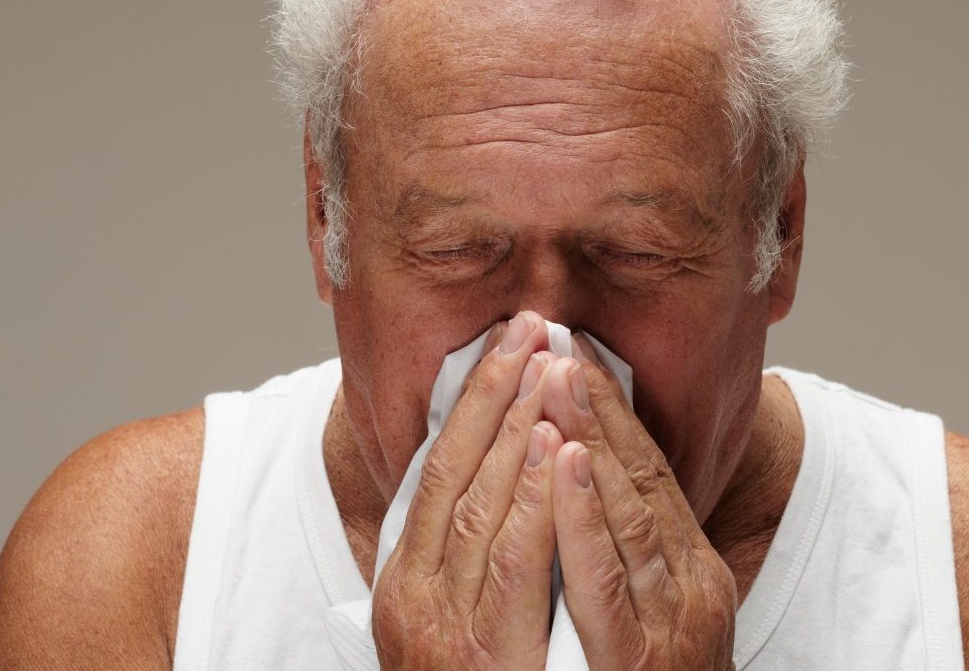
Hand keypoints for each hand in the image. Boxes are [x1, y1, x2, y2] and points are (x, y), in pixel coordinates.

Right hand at [372, 311, 568, 670]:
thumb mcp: (458, 611)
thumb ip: (469, 546)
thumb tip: (497, 460)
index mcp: (403, 583)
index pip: (436, 469)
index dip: (470, 401)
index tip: (503, 343)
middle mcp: (415, 604)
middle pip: (458, 476)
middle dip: (498, 396)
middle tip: (532, 329)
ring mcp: (453, 634)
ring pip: (486, 510)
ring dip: (521, 432)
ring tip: (550, 368)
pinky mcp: (492, 660)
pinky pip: (518, 565)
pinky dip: (541, 501)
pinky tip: (565, 451)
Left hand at [540, 335, 738, 670]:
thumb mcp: (655, 615)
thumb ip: (631, 556)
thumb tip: (588, 485)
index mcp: (693, 570)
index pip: (650, 474)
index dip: (611, 412)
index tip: (575, 356)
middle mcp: (693, 587)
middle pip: (642, 480)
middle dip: (595, 409)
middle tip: (556, 344)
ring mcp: (672, 623)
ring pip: (628, 513)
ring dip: (590, 439)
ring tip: (555, 378)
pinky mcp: (641, 659)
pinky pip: (605, 579)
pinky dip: (584, 514)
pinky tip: (563, 462)